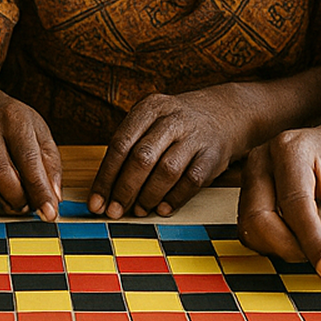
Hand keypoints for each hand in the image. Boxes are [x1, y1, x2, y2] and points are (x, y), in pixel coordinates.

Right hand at [0, 99, 61, 218]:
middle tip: (29, 207)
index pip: (27, 160)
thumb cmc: (21, 129)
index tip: (49, 212)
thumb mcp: (44, 138)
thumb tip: (53, 199)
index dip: (39, 190)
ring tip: (14, 205)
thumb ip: (51, 169)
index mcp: (13, 120)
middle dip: (17, 199)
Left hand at [90, 90, 241, 217]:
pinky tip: (161, 209)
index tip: (95, 202)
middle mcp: (172, 119)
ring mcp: (194, 136)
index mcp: (149, 108)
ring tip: (137, 211)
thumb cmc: (175, 125)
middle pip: (142, 158)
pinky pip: (191, 181)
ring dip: (148, 196)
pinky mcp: (213, 155)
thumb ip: (129, 149)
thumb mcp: (151, 121)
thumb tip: (105, 191)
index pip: (120, 144)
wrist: (225, 113)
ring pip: (166, 170)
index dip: (106, 177)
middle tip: (114, 212)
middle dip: (124, 190)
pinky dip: (174, 198)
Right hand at [236, 125, 320, 276]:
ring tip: (315, 246)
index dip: (312, 241)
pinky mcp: (248, 195)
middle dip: (292, 248)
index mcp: (290, 149)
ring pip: (251, 230)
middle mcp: (261, 161)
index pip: (294, 204)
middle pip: (260, 219)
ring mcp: (250, 177)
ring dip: (282, 249)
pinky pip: (251, 232)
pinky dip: (275, 245)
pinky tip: (299, 240)